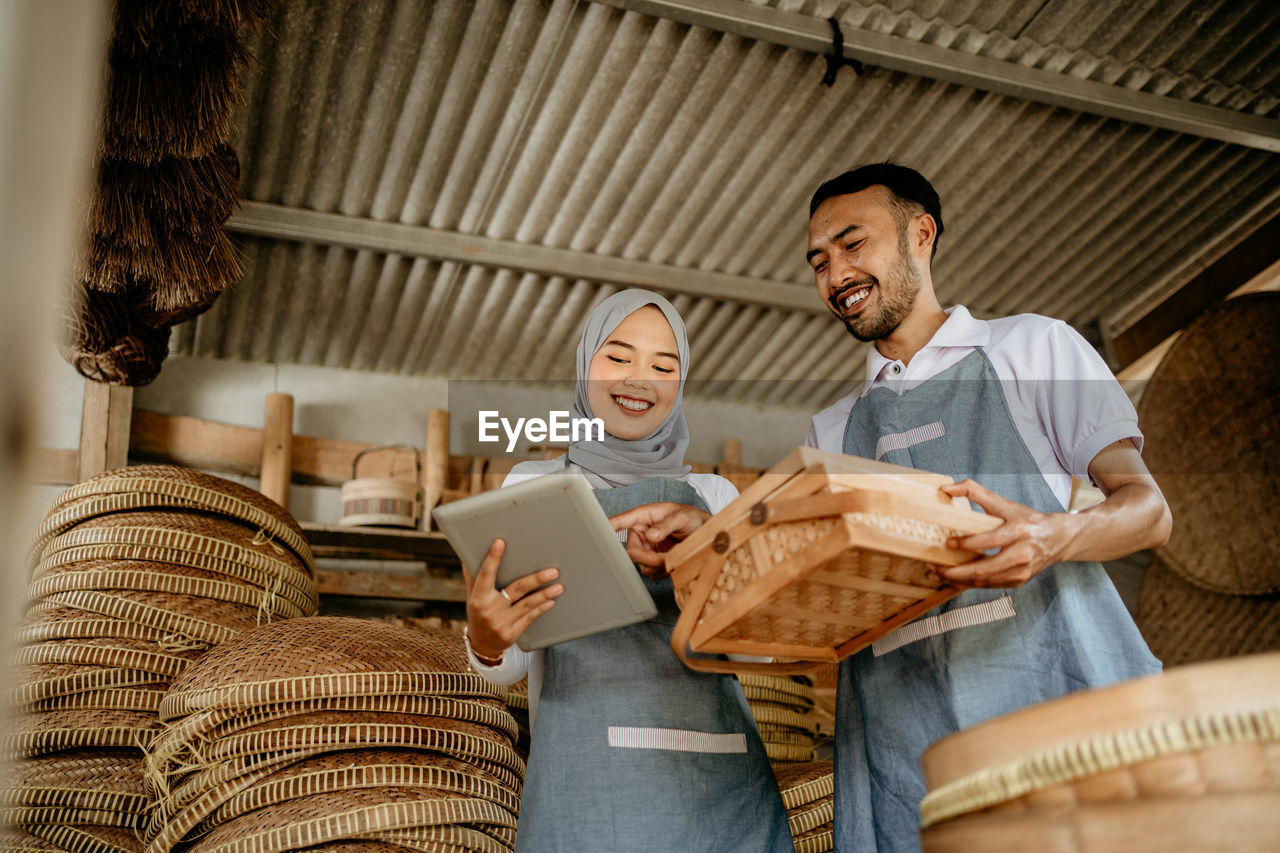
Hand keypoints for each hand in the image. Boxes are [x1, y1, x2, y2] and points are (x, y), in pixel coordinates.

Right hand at [462, 538, 562, 660]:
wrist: (481, 645)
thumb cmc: (478, 613)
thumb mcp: (472, 595)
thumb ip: (473, 576)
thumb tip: (468, 554)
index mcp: (478, 598)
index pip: (485, 575)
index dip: (492, 559)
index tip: (500, 543)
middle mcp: (490, 610)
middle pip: (515, 590)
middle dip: (535, 579)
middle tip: (553, 571)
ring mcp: (501, 623)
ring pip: (527, 605)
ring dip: (544, 594)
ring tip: (558, 586)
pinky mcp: (512, 634)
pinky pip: (530, 618)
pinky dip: (541, 608)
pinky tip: (551, 601)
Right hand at [608, 502, 711, 578]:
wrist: (705, 533)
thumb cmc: (692, 518)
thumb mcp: (682, 517)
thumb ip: (666, 525)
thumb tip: (651, 535)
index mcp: (643, 516)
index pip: (620, 521)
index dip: (608, 528)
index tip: (600, 534)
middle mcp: (641, 533)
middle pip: (631, 552)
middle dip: (647, 558)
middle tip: (663, 559)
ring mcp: (647, 548)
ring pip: (641, 564)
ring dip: (657, 565)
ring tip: (674, 556)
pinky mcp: (654, 561)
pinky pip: (651, 572)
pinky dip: (662, 571)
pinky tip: (674, 562)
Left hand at [930, 480, 1074, 588]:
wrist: (1057, 538)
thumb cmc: (1027, 520)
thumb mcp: (1004, 503)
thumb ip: (974, 491)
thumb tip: (946, 489)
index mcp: (1019, 532)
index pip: (990, 540)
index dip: (967, 543)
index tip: (948, 543)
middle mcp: (1021, 555)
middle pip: (984, 569)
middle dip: (956, 571)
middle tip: (934, 567)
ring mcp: (1021, 572)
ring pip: (984, 581)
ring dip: (958, 580)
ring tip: (937, 574)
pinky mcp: (1018, 582)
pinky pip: (989, 586)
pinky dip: (969, 584)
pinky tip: (954, 579)